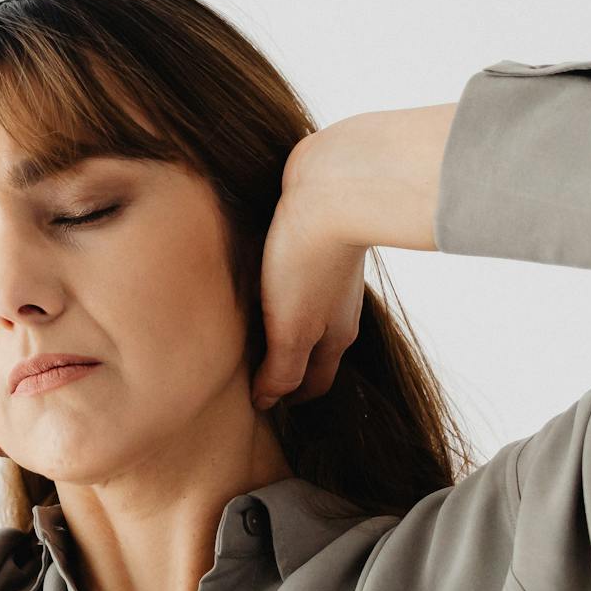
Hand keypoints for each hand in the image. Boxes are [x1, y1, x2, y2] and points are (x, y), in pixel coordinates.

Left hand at [249, 166, 368, 412]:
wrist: (334, 188)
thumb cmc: (309, 261)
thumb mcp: (291, 327)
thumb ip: (282, 368)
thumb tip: (268, 401)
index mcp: (336, 336)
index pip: (316, 382)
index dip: (290, 396)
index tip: (262, 401)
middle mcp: (341, 309)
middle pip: (315, 350)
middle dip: (289, 365)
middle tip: (253, 370)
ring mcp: (334, 275)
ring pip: (310, 313)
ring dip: (284, 327)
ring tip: (249, 328)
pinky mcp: (321, 243)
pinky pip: (303, 279)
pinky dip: (284, 293)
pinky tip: (261, 281)